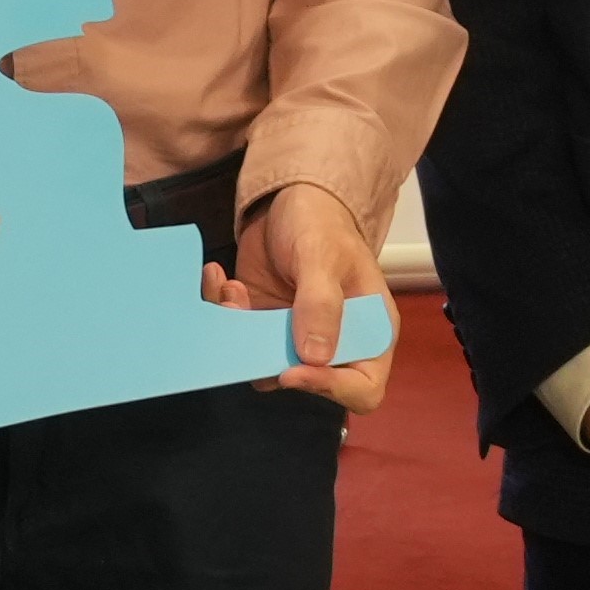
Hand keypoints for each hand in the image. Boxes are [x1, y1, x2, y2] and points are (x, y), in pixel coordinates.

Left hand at [205, 183, 395, 412]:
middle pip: (308, 381)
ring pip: (263, 362)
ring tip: (232, 291)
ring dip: (239, 334)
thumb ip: (321, 304)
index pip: (363, 386)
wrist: (289, 201)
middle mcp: (334, 341)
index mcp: (369, 330)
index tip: (291, 371)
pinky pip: (238, 337)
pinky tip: (220, 279)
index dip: (330, 388)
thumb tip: (315, 357)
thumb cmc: (321, 225)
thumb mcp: (323, 257)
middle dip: (269, 358)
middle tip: (248, 322)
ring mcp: (295, 335)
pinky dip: (223, 312)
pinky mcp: (262, 323)